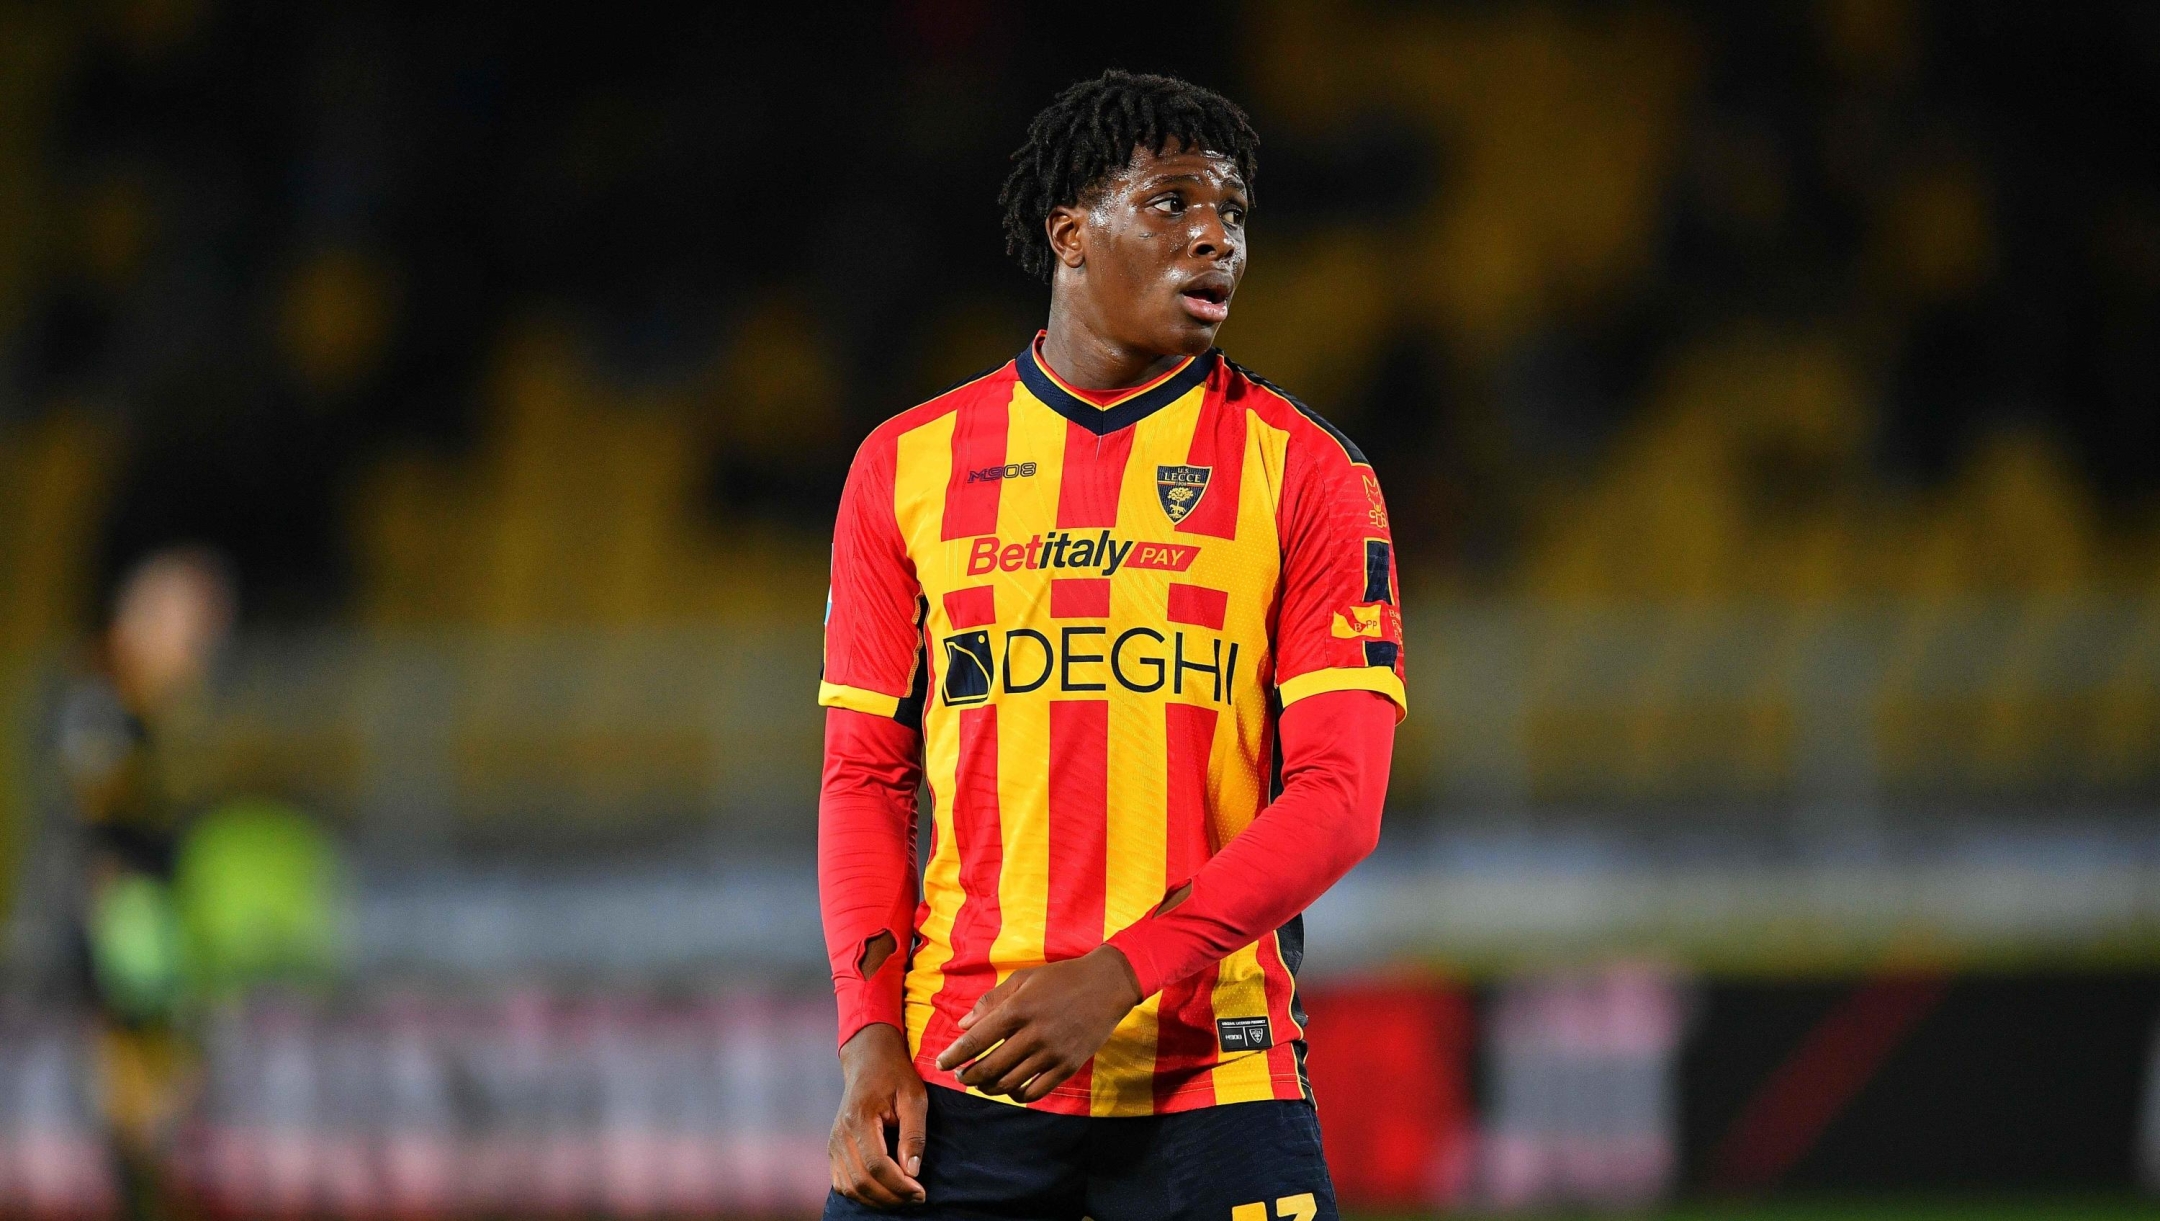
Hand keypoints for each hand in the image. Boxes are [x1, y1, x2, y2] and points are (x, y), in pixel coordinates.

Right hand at [830, 1023, 927, 1207]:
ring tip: (903, 1197)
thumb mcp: (914, 1097)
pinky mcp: (834, 1149)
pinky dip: (862, 1194)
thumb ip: (914, 1134)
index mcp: (859, 1119)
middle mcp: (840, 1134)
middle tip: (917, 1198)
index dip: (898, 1185)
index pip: (876, 1165)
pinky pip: (842, 1182)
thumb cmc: (895, 1074)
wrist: (869, 1059)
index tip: (921, 1191)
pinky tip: (884, 1191)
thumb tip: (912, 1170)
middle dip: (891, 1196)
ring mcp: (833, 1143)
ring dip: (877, 1199)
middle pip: (861, 1181)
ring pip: (849, 1187)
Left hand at [933, 945, 1143, 1103]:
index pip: (976, 1041)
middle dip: (968, 1076)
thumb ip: (991, 1002)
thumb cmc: (1060, 978)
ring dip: (989, 1088)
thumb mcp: (1023, 979)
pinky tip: (1011, 1088)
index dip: (954, 1055)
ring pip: (1010, 1083)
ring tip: (982, 1084)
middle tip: (961, 1076)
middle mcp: (1033, 1034)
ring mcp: (1052, 1053)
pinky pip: (1036, 1091)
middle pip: (989, 1067)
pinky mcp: (1068, 1066)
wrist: (1107, 985)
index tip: (941, 1064)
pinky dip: (1018, 1095)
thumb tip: (963, 1026)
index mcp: (1018, 1009)